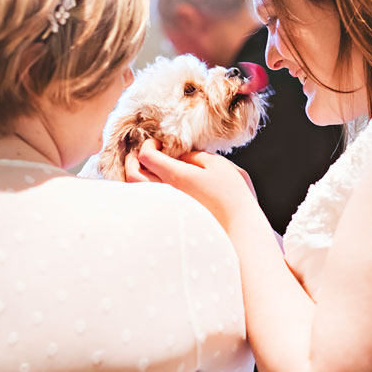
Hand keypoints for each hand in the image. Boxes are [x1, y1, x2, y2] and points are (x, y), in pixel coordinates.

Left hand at [130, 139, 257, 230]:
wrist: (238, 228)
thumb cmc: (231, 195)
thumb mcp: (217, 165)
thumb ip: (194, 156)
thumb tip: (180, 155)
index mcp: (175, 176)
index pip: (146, 156)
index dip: (149, 145)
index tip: (159, 143)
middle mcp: (165, 193)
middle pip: (132, 174)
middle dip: (133, 160)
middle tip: (145, 154)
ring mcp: (166, 208)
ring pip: (136, 191)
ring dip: (136, 176)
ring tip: (146, 169)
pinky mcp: (170, 218)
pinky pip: (147, 203)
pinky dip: (143, 191)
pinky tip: (154, 186)